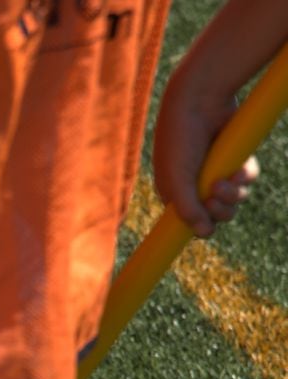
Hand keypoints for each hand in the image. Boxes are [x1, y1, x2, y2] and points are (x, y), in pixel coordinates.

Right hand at [153, 76, 261, 238]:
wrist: (200, 101)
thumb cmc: (180, 140)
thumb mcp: (178, 179)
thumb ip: (188, 209)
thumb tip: (205, 234)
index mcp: (174, 191)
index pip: (190, 220)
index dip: (200, 224)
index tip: (206, 225)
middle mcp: (196, 183)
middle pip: (215, 213)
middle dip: (220, 209)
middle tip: (216, 196)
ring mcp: (217, 170)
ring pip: (234, 198)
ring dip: (234, 194)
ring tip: (228, 179)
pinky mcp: (235, 157)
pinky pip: (246, 177)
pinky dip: (246, 176)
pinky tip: (239, 167)